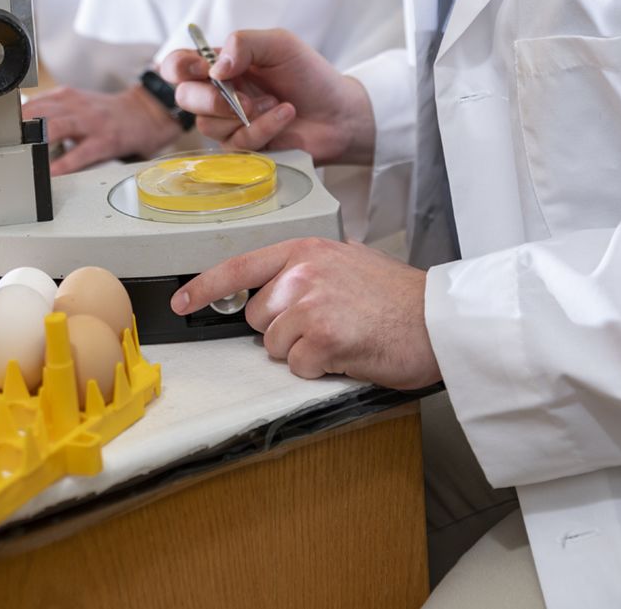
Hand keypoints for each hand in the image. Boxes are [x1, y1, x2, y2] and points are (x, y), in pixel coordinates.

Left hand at [21, 83, 180, 173]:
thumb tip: (20, 128)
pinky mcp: (105, 140)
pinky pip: (80, 153)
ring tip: (16, 156)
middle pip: (37, 111)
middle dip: (15, 127)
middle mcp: (76, 105)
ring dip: (33, 141)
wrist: (147, 112)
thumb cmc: (108, 113)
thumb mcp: (78, 104)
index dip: (9, 116)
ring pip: (55, 127)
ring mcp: (91, 122)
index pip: (30, 102)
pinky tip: (49, 173)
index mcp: (66, 96)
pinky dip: (62, 164)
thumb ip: (51, 112)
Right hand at [161, 28, 374, 163]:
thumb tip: (214, 68)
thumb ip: (243, 44)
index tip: (202, 69)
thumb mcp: (279, 44)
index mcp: (221, 65)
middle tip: (243, 99)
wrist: (338, 112)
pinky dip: (263, 128)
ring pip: (208, 125)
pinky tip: (284, 116)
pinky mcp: (243, 148)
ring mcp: (229, 123)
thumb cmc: (309, 75)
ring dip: (246, 115)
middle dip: (210, 100)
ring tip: (276, 103)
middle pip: (184, 98)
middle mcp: (218, 93)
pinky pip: (237, 143)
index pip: (178, 65)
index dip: (179, 67)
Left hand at [171, 237, 440, 389]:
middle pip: (257, 318)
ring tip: (341, 337)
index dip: (204, 288)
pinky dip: (319, 370)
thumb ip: (307, 270)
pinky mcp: (321, 339)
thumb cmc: (398, 298)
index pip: (239, 267)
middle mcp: (302, 273)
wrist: (438, 320)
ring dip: (303, 352)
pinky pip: (297, 367)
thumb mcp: (346, 262)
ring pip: (275, 347)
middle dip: (283, 330)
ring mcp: (310, 305)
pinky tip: (347, 353)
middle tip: (326, 325)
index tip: (181, 302)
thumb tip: (275, 289)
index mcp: (305, 251)